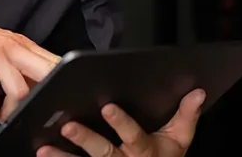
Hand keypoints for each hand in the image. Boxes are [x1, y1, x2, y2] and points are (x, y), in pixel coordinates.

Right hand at [0, 7, 59, 122]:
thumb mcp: (1, 45)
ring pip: (19, 89)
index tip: (62, 97)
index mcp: (21, 43)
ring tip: (6, 117)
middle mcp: (11, 47)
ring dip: (14, 111)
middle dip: (45, 96)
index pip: (52, 60)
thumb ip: (20, 61)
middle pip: (44, 72)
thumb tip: (38, 83)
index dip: (63, 79)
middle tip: (37, 113)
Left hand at [36, 89, 205, 156]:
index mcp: (145, 150)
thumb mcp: (180, 140)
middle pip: (104, 152)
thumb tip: (197, 91)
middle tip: (68, 125)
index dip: (121, 122)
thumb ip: (187, 115)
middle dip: (86, 139)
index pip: (133, 135)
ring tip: (44, 149)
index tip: (107, 106)